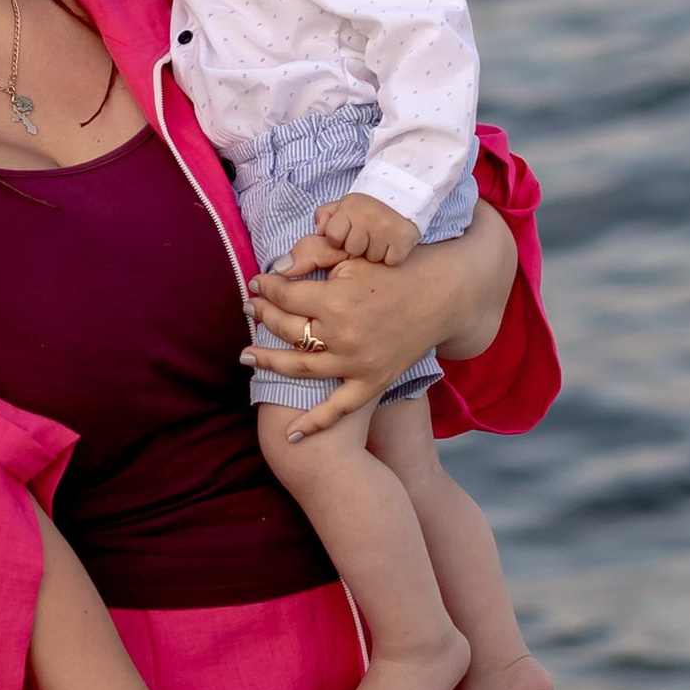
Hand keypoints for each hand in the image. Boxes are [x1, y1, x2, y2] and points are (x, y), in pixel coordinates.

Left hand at [247, 208, 512, 437]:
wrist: (443, 295)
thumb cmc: (398, 268)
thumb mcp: (354, 255)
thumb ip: (313, 257)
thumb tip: (275, 271)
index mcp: (337, 300)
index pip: (285, 295)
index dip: (266, 287)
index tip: (257, 282)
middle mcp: (342, 336)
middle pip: (288, 329)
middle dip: (263, 315)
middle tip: (250, 308)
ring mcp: (357, 364)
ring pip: (300, 368)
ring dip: (268, 362)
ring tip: (246, 356)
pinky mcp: (372, 382)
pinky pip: (339, 408)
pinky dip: (315, 423)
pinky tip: (289, 433)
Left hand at [311, 190, 418, 267]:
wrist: (404, 197)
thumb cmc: (367, 208)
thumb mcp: (343, 206)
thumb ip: (325, 216)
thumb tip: (320, 231)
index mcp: (351, 207)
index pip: (333, 237)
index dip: (338, 239)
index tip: (348, 233)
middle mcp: (368, 216)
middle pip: (352, 250)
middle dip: (357, 247)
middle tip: (367, 236)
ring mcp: (387, 228)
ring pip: (372, 258)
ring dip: (375, 253)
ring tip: (380, 239)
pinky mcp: (404, 240)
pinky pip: (391, 261)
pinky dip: (392, 257)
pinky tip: (392, 244)